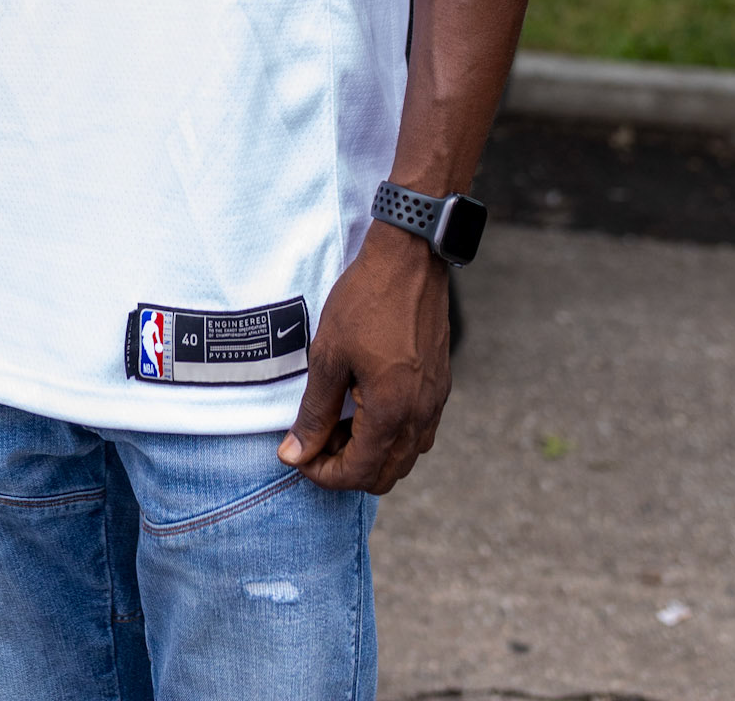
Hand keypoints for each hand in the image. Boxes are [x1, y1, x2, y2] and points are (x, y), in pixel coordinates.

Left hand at [278, 222, 450, 492]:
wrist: (408, 259)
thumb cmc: (365, 300)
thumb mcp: (328, 355)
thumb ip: (314, 411)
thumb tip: (295, 453)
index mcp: (391, 411)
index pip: (358, 473)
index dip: (324, 474)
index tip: (299, 455)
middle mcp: (420, 414)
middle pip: (385, 475)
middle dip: (347, 469)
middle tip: (315, 443)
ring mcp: (434, 401)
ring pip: (404, 456)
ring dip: (371, 455)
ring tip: (338, 425)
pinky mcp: (439, 385)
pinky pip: (418, 432)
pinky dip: (391, 436)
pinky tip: (364, 409)